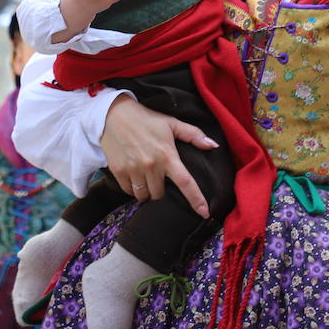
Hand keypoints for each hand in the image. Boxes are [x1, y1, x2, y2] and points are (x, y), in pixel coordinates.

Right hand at [100, 94, 217, 216]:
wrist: (113, 115)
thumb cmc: (146, 119)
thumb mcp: (171, 123)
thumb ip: (194, 135)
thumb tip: (214, 145)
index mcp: (167, 155)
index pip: (185, 182)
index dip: (196, 199)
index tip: (205, 213)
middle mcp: (151, 165)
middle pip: (160, 194)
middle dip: (161, 189)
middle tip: (157, 176)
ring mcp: (133, 169)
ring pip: (144, 196)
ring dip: (146, 191)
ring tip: (145, 177)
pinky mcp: (118, 171)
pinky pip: (129, 191)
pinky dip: (132, 188)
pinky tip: (134, 175)